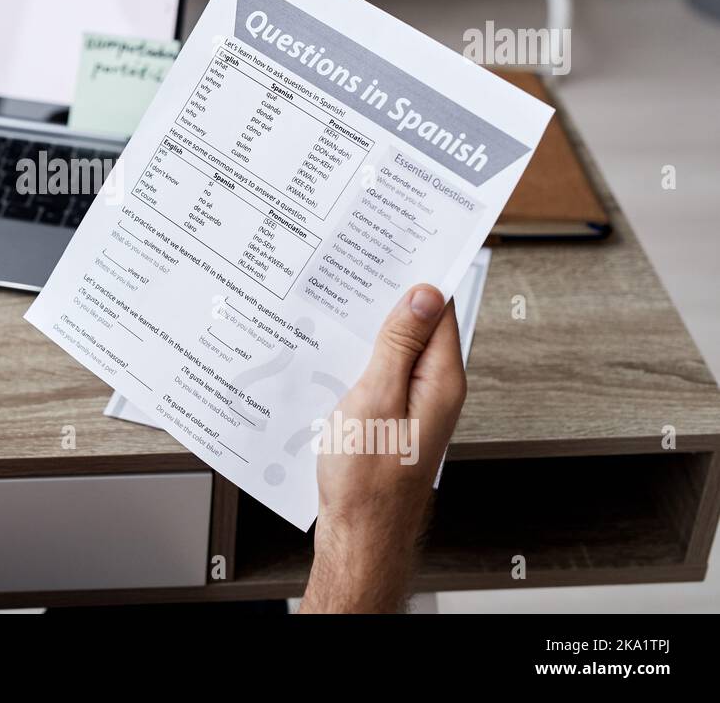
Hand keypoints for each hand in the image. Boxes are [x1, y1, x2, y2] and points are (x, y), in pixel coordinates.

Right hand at [299, 284, 464, 612]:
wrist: (358, 535)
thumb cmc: (366, 480)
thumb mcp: (376, 398)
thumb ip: (399, 344)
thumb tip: (424, 294)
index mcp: (442, 379)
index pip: (442, 308)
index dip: (421, 272)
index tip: (400, 242)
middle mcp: (435, 389)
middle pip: (419, 324)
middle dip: (391, 293)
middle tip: (358, 262)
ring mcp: (414, 404)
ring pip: (397, 347)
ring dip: (371, 326)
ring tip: (339, 301)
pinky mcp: (393, 417)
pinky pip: (383, 371)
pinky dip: (361, 355)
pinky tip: (335, 350)